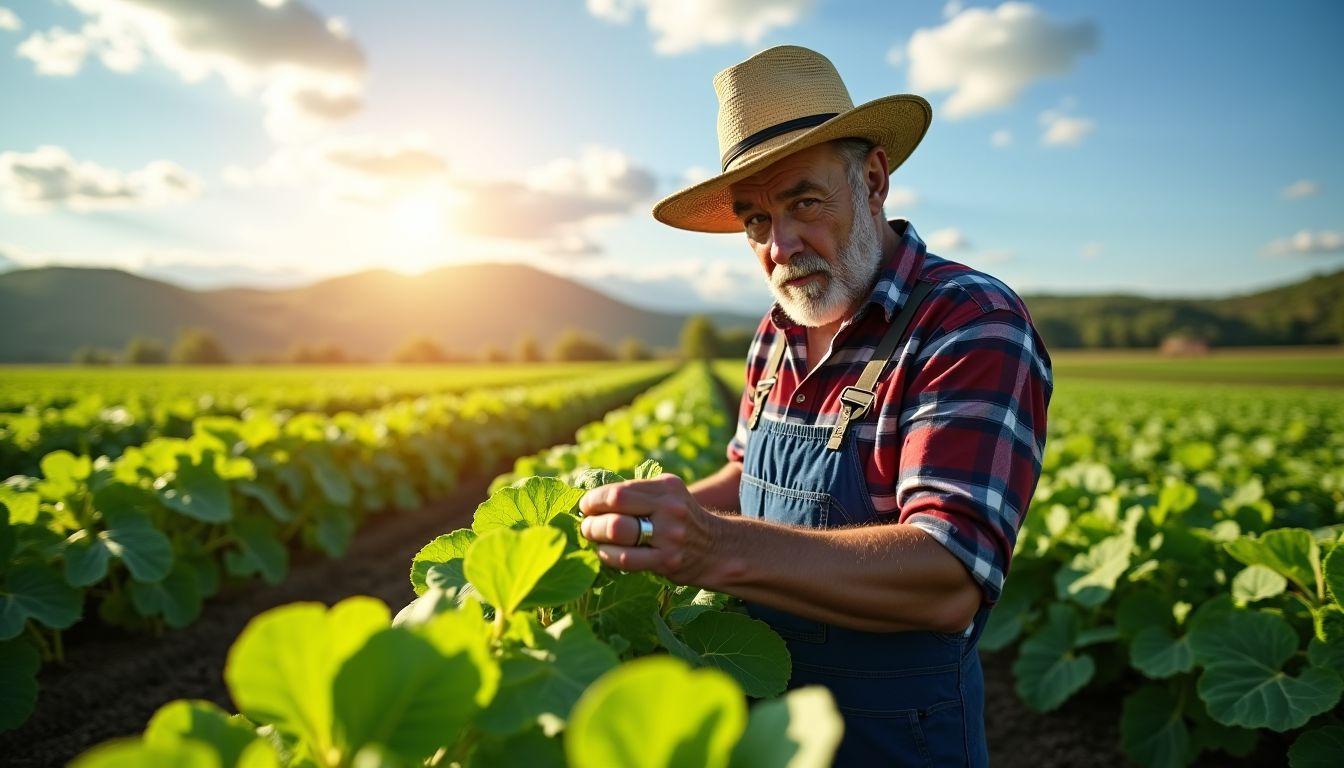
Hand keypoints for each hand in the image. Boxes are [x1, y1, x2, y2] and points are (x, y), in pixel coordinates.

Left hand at [578, 473, 721, 583]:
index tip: (586, 506)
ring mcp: (670, 534)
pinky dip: (607, 555)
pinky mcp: (667, 560)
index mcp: (667, 486)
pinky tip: (605, 554)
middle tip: (585, 525)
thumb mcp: (667, 497)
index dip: (595, 499)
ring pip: (617, 531)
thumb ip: (637, 495)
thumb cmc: (681, 521)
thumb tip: (592, 499)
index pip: (619, 489)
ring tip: (592, 538)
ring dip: (595, 535)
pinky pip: (625, 559)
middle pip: (615, 506)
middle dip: (591, 518)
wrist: (717, 548)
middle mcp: (669, 507)